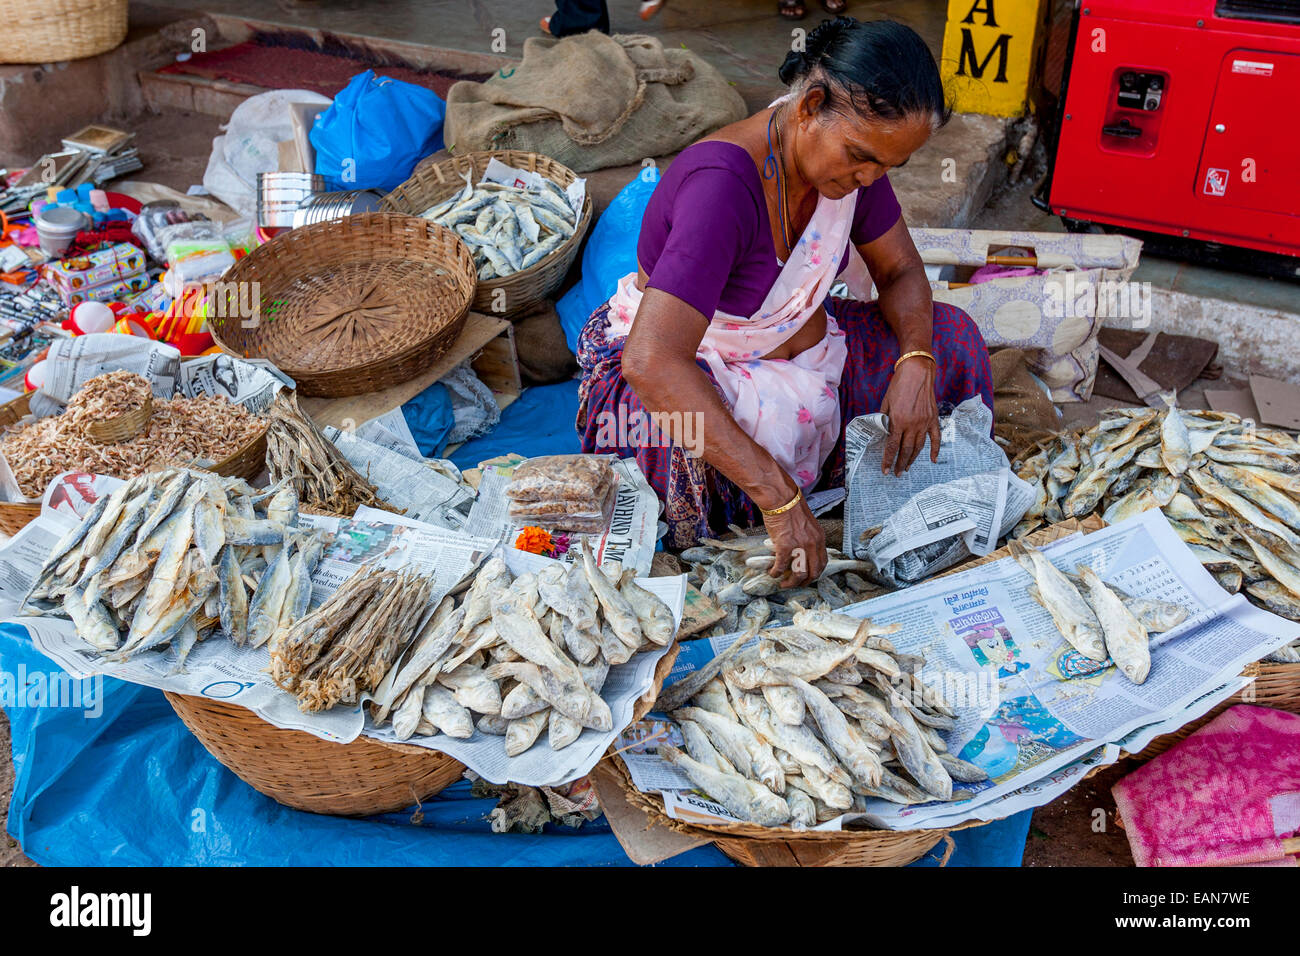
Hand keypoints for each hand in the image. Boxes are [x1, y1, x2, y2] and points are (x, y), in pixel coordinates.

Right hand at [762, 495, 826, 587]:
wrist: (780, 499)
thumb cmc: (790, 508)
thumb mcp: (805, 525)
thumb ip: (805, 539)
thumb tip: (795, 551)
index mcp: (819, 538)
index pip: (822, 562)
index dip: (815, 573)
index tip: (807, 577)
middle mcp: (813, 544)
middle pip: (813, 572)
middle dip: (804, 582)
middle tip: (795, 584)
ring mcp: (800, 547)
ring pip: (799, 574)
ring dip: (791, 583)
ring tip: (783, 583)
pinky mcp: (785, 547)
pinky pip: (781, 566)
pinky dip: (776, 572)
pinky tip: (772, 573)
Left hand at [880, 358, 939, 475]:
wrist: (917, 372)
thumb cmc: (899, 385)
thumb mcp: (886, 402)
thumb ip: (884, 419)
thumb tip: (883, 432)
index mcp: (898, 421)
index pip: (892, 446)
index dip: (888, 460)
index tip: (885, 470)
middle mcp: (912, 424)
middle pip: (906, 450)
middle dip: (900, 464)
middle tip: (897, 473)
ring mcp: (925, 423)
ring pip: (919, 447)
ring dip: (913, 459)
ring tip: (907, 467)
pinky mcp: (933, 419)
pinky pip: (936, 438)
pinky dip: (935, 450)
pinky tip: (933, 460)